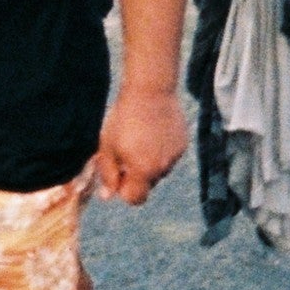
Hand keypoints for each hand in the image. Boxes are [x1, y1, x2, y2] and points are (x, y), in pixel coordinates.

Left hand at [92, 76, 188, 207]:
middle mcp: (162, 168)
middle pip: (148, 184)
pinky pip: (169, 155)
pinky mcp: (182, 143)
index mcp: (142, 171)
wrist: (150, 90)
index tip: (118, 174)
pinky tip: (153, 131)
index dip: (124, 190)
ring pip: (160, 169)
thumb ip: (108, 174)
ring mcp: (175, 156)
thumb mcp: (107, 146)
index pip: (136, 199)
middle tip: (127, 151)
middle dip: (137, 174)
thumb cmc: (124, 118)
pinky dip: (161, 149)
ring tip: (141, 137)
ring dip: (150, 162)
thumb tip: (107, 197)